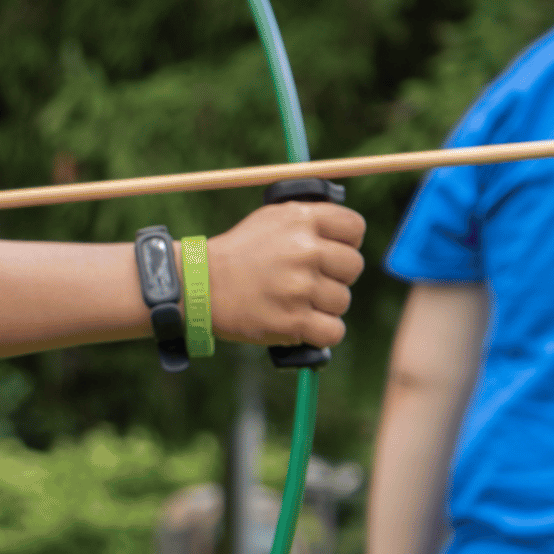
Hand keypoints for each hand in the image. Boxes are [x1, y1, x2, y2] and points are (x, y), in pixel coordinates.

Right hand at [208, 200, 365, 346]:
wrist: (200, 286)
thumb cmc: (237, 254)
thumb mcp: (271, 219)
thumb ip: (309, 221)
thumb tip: (346, 234)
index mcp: (301, 219)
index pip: (354, 228)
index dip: (347, 243)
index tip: (330, 254)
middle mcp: (304, 250)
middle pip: (353, 267)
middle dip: (335, 276)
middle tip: (309, 282)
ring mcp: (300, 287)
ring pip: (342, 301)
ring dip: (324, 306)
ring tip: (296, 303)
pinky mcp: (293, 321)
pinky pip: (333, 332)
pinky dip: (322, 333)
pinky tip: (303, 325)